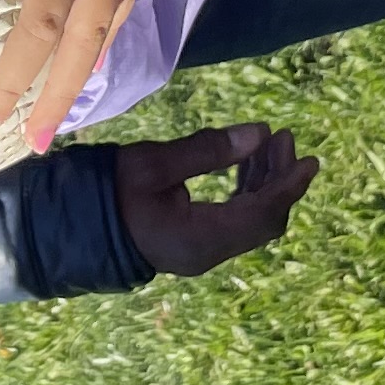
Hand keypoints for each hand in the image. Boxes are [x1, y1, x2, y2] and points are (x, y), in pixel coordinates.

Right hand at [112, 122, 316, 277]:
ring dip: (264, 183)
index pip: (263, 213)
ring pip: (251, 221)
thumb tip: (261, 132)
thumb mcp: (156, 163)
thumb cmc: (110, 191)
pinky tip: (244, 164)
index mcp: (202, 238)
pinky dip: (247, 192)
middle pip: (264, 220)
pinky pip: (235, 221)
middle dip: (280, 179)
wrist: (74, 227)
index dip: (289, 185)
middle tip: (283, 138)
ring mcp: (202, 252)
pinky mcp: (194, 245)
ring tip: (266, 143)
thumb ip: (209, 150)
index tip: (309, 158)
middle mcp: (209, 252)